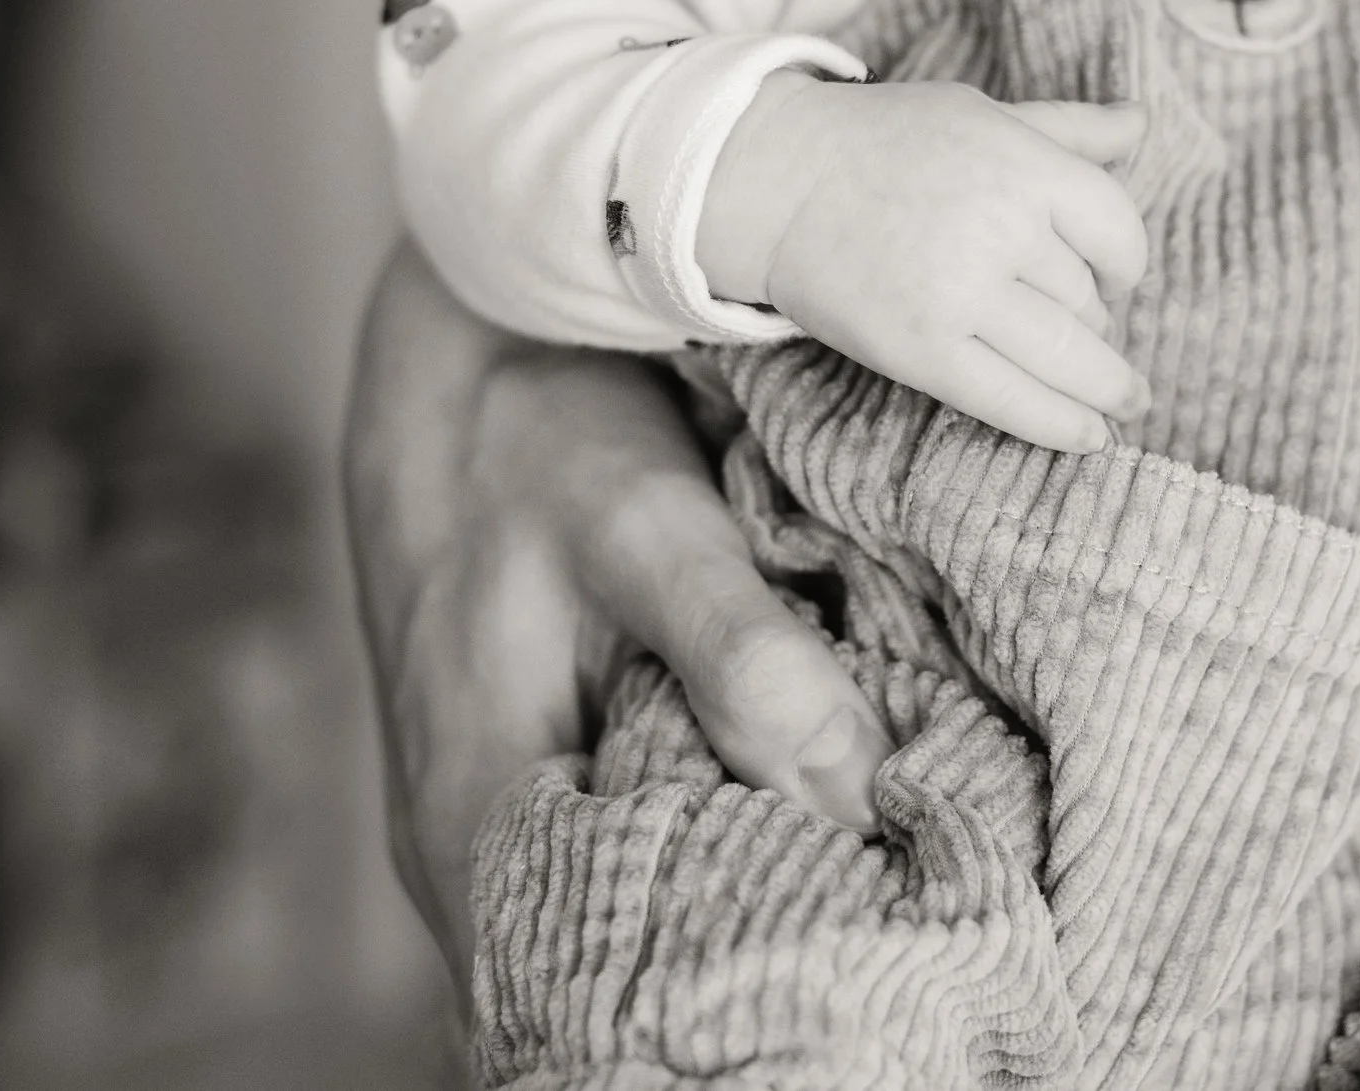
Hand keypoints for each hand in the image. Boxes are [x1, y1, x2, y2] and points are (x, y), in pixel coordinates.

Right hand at [342, 243, 894, 982]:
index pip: (591, 997)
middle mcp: (464, 859)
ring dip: (739, 911)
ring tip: (877, 903)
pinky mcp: (532, 782)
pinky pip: (622, 856)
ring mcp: (492, 826)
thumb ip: (742, 658)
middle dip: (752, 970)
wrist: (454, 353)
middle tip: (905, 948)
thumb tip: (863, 799)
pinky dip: (713, 849)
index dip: (729, 1007)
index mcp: (470, 824)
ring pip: (625, 918)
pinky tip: (802, 831)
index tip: (870, 983)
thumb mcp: (641, 526)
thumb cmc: (531, 433)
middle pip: (612, 976)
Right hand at [698, 75, 1153, 453]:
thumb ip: (1069, 128)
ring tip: (1122, 403)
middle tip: (1090, 334)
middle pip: (1088, 298)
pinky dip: (1060, 425)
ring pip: (1065, 356)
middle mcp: (1000, 229)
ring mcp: (962, 293)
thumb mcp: (984, 116)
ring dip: (1102, 387)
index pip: (1118, 230)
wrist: (776, 179)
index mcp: (1024, 165)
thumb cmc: (888, 141)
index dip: (1127, 263)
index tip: (1116, 277)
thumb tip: (1142, 122)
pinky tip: (1090, 437)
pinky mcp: (922, 350)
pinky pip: (1012, 400)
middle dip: (1097, 322)